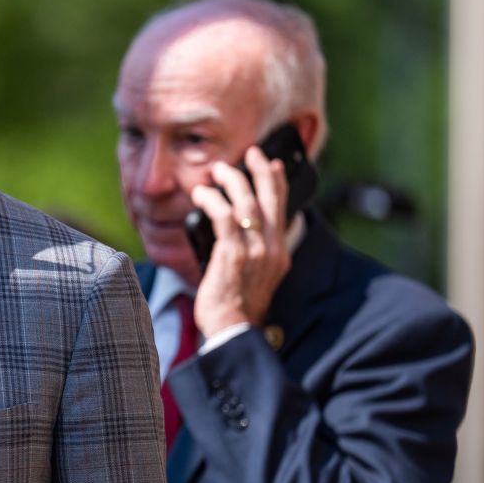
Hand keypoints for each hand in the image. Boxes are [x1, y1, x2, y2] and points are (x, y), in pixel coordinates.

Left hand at [190, 145, 291, 337]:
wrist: (233, 330)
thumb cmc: (235, 306)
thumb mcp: (254, 276)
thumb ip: (251, 252)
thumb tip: (234, 231)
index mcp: (278, 253)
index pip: (282, 209)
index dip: (277, 183)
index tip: (272, 165)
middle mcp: (271, 248)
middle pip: (269, 199)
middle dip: (260, 171)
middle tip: (250, 152)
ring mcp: (253, 250)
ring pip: (246, 203)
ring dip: (231, 181)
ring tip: (217, 170)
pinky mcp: (232, 254)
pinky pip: (224, 217)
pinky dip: (212, 201)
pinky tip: (201, 194)